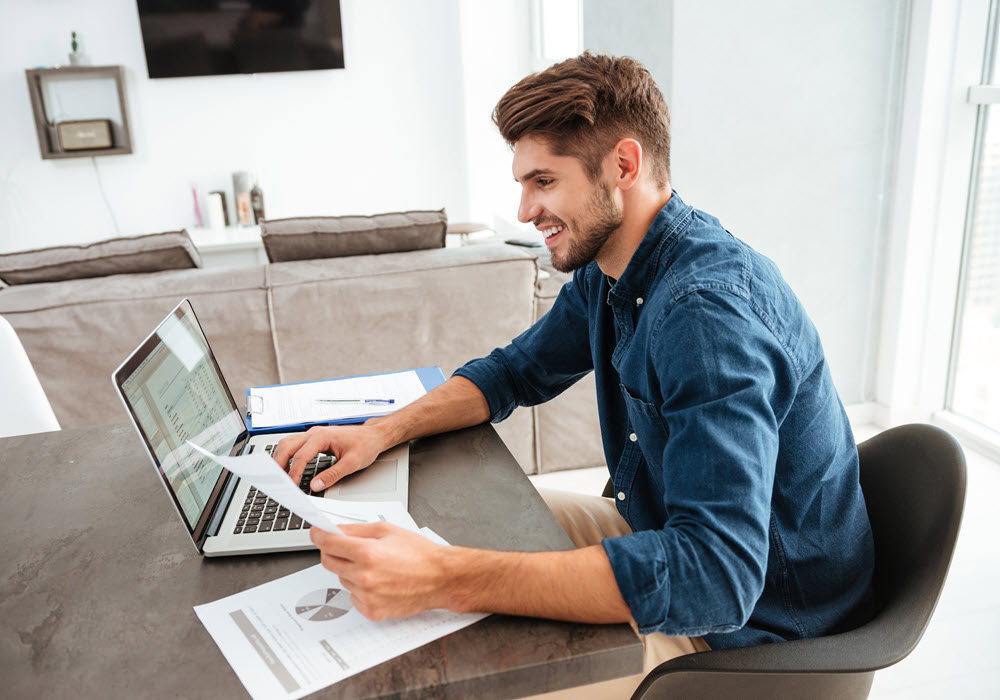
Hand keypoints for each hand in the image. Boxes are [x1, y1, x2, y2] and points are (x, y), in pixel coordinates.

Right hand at [271, 424, 386, 491]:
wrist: (373, 435)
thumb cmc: (365, 445)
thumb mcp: (352, 463)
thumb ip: (333, 475)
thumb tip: (316, 485)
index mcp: (322, 437)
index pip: (301, 456)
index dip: (293, 473)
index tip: (290, 486)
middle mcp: (314, 433)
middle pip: (287, 446)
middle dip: (279, 464)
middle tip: (277, 481)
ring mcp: (313, 434)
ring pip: (288, 443)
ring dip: (281, 458)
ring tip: (280, 476)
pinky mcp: (314, 438)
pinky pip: (294, 445)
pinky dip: (288, 456)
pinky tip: (289, 467)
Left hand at [310, 522, 449, 619]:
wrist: (441, 578)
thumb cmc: (420, 554)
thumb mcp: (389, 530)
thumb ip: (358, 530)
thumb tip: (336, 530)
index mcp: (368, 553)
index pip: (329, 543)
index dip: (319, 535)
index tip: (316, 533)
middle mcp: (364, 577)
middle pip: (329, 562)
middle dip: (333, 552)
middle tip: (348, 548)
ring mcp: (367, 596)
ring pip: (342, 579)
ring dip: (351, 571)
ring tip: (376, 566)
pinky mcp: (372, 611)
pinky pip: (353, 597)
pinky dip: (361, 589)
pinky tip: (380, 582)